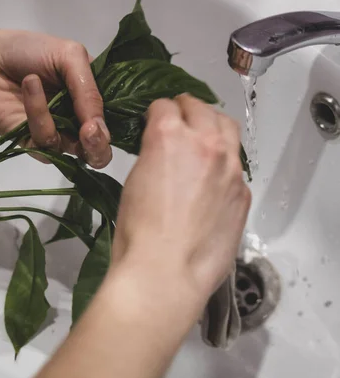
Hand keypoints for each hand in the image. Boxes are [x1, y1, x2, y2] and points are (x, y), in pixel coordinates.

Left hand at [0, 29, 111, 168]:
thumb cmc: (28, 50)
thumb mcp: (70, 56)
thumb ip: (90, 90)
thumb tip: (99, 128)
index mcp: (93, 97)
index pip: (116, 122)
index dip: (117, 126)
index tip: (110, 121)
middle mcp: (78, 121)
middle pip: (99, 151)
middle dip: (98, 147)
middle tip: (90, 133)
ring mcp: (57, 134)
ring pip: (73, 150)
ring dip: (59, 119)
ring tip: (42, 85)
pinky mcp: (32, 144)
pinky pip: (45, 143)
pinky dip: (37, 114)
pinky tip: (29, 85)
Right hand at [113, 94, 250, 313]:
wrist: (165, 271)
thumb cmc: (138, 231)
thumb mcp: (135, 181)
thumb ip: (154, 155)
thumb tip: (162, 152)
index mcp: (168, 136)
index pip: (165, 106)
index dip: (156, 112)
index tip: (154, 119)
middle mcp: (205, 143)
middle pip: (201, 108)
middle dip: (187, 109)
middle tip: (179, 118)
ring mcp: (230, 168)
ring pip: (227, 129)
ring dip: (212, 127)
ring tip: (203, 138)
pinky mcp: (243, 192)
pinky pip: (236, 166)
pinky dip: (224, 164)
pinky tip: (212, 180)